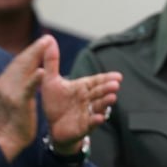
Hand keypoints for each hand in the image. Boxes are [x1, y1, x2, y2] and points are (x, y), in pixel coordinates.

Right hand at [0, 36, 47, 160]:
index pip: (16, 63)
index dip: (28, 51)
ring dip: (36, 56)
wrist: (4, 141)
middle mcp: (5, 85)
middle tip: (48, 38)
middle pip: (20, 62)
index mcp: (1, 83)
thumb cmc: (3, 121)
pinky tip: (42, 71)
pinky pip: (28, 89)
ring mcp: (12, 94)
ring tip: (46, 44)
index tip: (41, 41)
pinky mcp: (20, 103)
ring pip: (24, 70)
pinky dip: (34, 79)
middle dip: (34, 49)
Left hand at [39, 35, 121, 152]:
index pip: (97, 81)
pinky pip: (91, 123)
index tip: (118, 76)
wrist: (52, 127)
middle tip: (116, 84)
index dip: (107, 78)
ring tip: (112, 98)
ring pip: (99, 106)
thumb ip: (51, 62)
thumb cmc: (55, 103)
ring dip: (105, 102)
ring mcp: (87, 112)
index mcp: (83, 87)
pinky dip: (96, 120)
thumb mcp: (50, 81)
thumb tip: (49, 39)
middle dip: (107, 88)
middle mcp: (88, 99)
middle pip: (100, 92)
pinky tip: (99, 118)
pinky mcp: (83, 126)